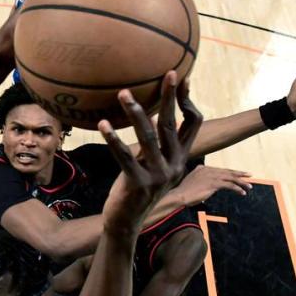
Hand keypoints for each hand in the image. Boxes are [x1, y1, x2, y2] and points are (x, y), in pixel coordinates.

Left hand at [101, 73, 202, 233]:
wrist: (126, 222)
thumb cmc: (135, 188)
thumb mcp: (152, 165)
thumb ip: (155, 146)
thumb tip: (149, 117)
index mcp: (180, 158)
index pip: (192, 124)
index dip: (188, 101)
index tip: (181, 79)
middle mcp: (174, 165)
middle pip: (172, 125)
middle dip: (168, 97)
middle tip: (166, 73)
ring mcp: (158, 175)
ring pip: (149, 137)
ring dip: (136, 113)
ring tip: (124, 93)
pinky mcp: (138, 184)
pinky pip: (125, 156)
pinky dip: (113, 139)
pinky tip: (103, 125)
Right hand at [174, 165, 251, 204]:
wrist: (180, 196)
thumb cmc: (184, 193)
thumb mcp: (193, 183)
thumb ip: (201, 181)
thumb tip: (209, 186)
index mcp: (202, 168)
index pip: (220, 169)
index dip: (231, 172)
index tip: (239, 174)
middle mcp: (207, 170)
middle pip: (227, 171)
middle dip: (239, 174)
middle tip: (249, 175)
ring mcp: (211, 176)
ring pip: (230, 178)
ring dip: (241, 182)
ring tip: (249, 186)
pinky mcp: (213, 183)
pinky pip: (229, 185)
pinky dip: (237, 189)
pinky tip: (242, 193)